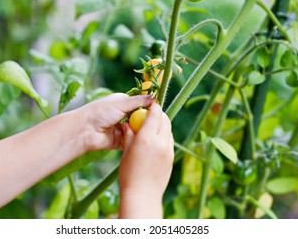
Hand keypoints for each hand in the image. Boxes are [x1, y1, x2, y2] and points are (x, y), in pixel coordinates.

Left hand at [73, 93, 153, 151]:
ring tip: (150, 135)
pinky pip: (131, 142)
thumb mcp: (121, 103)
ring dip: (141, 133)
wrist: (84, 131)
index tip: (159, 113)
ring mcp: (121, 129)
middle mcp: (123, 115)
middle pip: (140, 119)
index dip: (149, 109)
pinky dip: (135, 142)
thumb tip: (154, 97)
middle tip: (157, 126)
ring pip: (137, 131)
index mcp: (122, 103)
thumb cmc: (99, 112)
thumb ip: (138, 101)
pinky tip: (142, 142)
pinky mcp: (119, 141)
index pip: (141, 105)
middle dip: (146, 123)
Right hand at [118, 103, 173, 217]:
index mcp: (147, 138)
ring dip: (163, 124)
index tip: (151, 103)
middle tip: (152, 113)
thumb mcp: (126, 152)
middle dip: (160, 114)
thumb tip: (128, 124)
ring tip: (153, 127)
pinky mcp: (171, 158)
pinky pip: (170, 141)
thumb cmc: (129, 174)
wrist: (142, 195)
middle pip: (165, 120)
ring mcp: (168, 150)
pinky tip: (156, 140)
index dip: (154, 106)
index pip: (155, 114)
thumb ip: (129, 135)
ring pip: (169, 130)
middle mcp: (161, 142)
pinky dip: (165, 136)